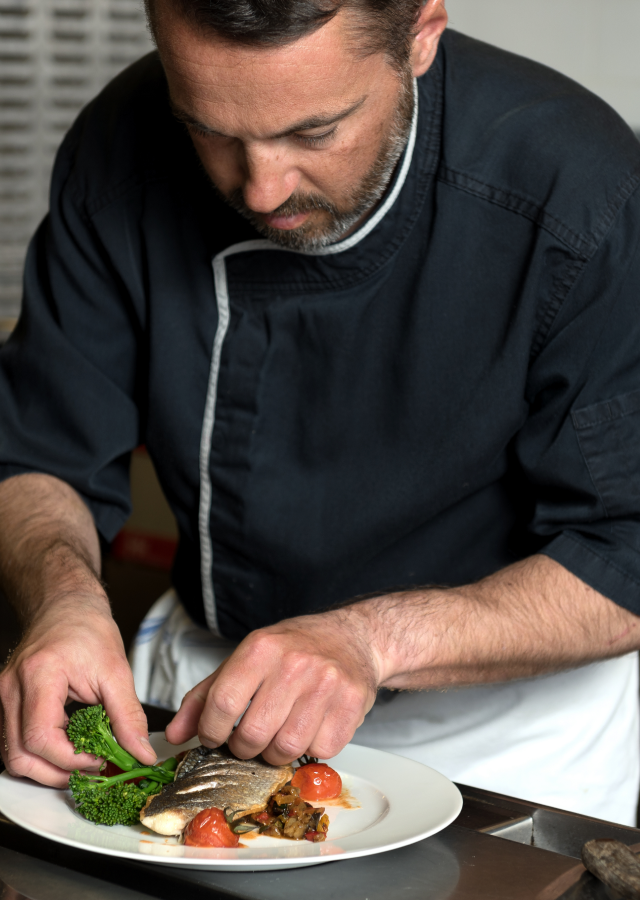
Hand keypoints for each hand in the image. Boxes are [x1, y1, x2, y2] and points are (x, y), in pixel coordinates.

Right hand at [0, 597, 156, 786]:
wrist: (66, 605)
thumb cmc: (87, 628)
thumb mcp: (117, 672)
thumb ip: (129, 717)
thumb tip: (141, 753)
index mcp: (39, 675)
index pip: (40, 738)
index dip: (70, 759)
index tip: (99, 759)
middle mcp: (12, 688)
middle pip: (20, 755)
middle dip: (57, 773)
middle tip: (92, 769)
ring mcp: (4, 696)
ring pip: (12, 754)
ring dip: (46, 768)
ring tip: (81, 762)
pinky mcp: (7, 701)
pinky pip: (14, 741)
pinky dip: (39, 754)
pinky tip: (66, 747)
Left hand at [165, 608, 380, 764]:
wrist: (351, 637)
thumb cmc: (294, 649)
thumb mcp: (245, 659)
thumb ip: (205, 697)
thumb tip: (175, 735)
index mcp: (261, 648)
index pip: (222, 704)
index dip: (211, 731)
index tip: (214, 736)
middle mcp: (294, 664)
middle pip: (253, 735)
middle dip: (244, 748)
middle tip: (249, 739)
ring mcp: (326, 684)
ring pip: (286, 750)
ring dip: (276, 753)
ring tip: (279, 733)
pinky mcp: (351, 704)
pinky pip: (320, 751)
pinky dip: (310, 749)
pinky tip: (310, 727)